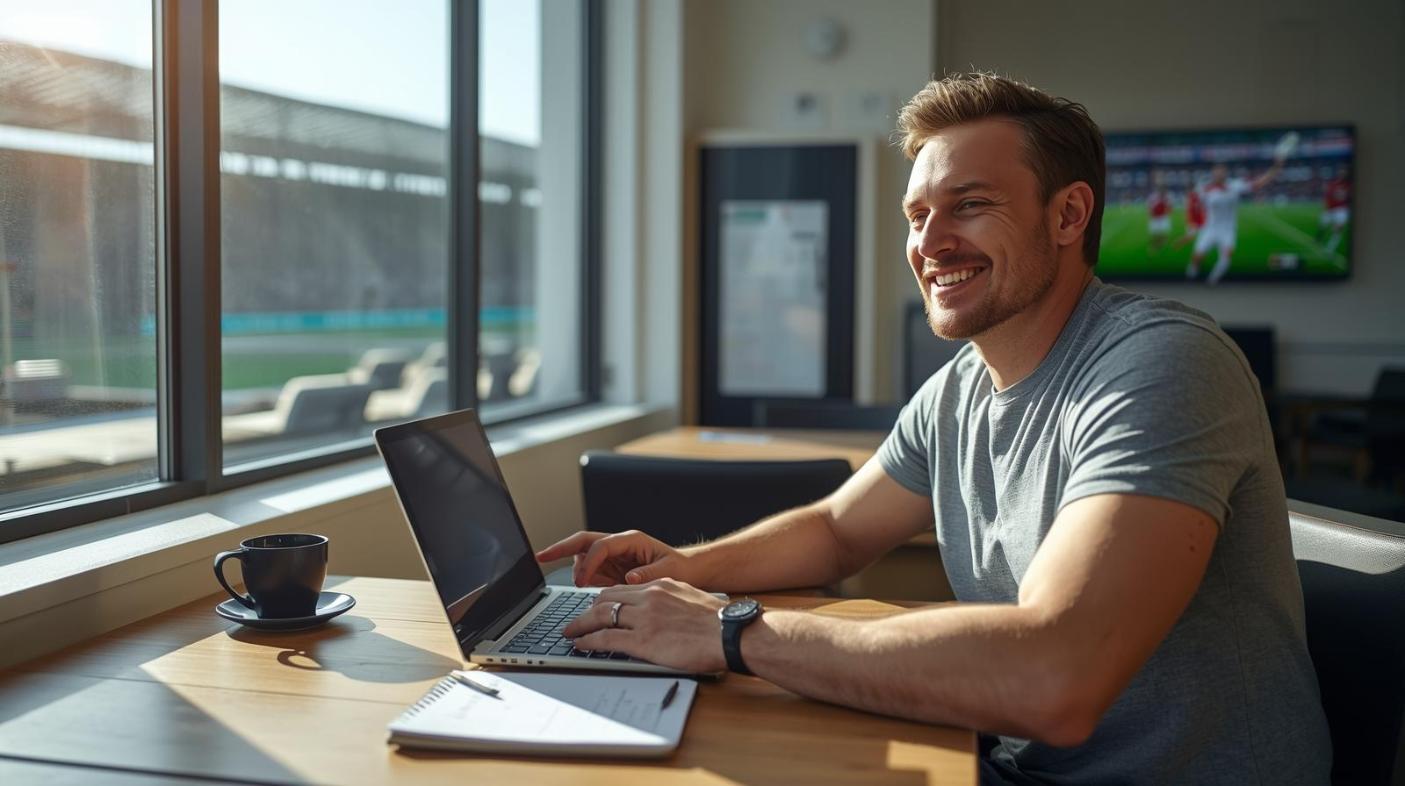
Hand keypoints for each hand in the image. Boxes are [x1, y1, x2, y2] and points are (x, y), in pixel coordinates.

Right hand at [535, 530, 695, 587]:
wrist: (690, 572)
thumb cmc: (682, 568)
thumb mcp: (670, 572)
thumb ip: (648, 575)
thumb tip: (630, 576)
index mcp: (631, 540)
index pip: (600, 545)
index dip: (588, 562)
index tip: (581, 581)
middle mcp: (619, 545)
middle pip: (583, 541)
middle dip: (561, 548)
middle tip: (541, 557)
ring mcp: (614, 557)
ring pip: (584, 556)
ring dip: (575, 568)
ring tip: (579, 586)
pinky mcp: (612, 569)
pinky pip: (591, 572)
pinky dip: (583, 579)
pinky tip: (584, 590)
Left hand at [562, 579, 728, 672]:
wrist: (730, 633)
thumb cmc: (718, 622)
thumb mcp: (691, 599)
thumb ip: (671, 601)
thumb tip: (662, 610)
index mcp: (660, 586)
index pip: (621, 588)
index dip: (603, 599)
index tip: (595, 606)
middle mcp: (648, 597)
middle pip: (605, 599)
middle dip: (587, 610)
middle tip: (577, 620)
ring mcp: (644, 618)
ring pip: (600, 616)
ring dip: (580, 625)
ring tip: (570, 633)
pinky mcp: (643, 641)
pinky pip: (606, 640)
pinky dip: (588, 642)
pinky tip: (580, 645)